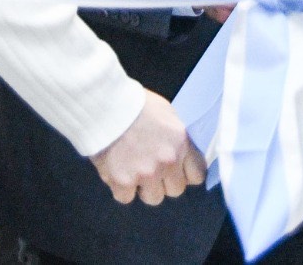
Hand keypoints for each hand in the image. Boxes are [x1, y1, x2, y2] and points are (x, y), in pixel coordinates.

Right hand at [90, 90, 206, 205]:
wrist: (105, 105)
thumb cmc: (136, 104)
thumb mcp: (167, 115)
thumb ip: (177, 139)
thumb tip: (181, 155)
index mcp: (181, 143)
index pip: (197, 175)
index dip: (185, 174)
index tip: (177, 171)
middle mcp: (167, 161)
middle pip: (175, 190)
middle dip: (165, 181)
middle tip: (151, 168)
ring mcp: (146, 174)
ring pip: (153, 198)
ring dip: (144, 187)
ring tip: (133, 170)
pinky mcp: (122, 182)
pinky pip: (126, 197)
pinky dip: (121, 188)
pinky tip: (117, 171)